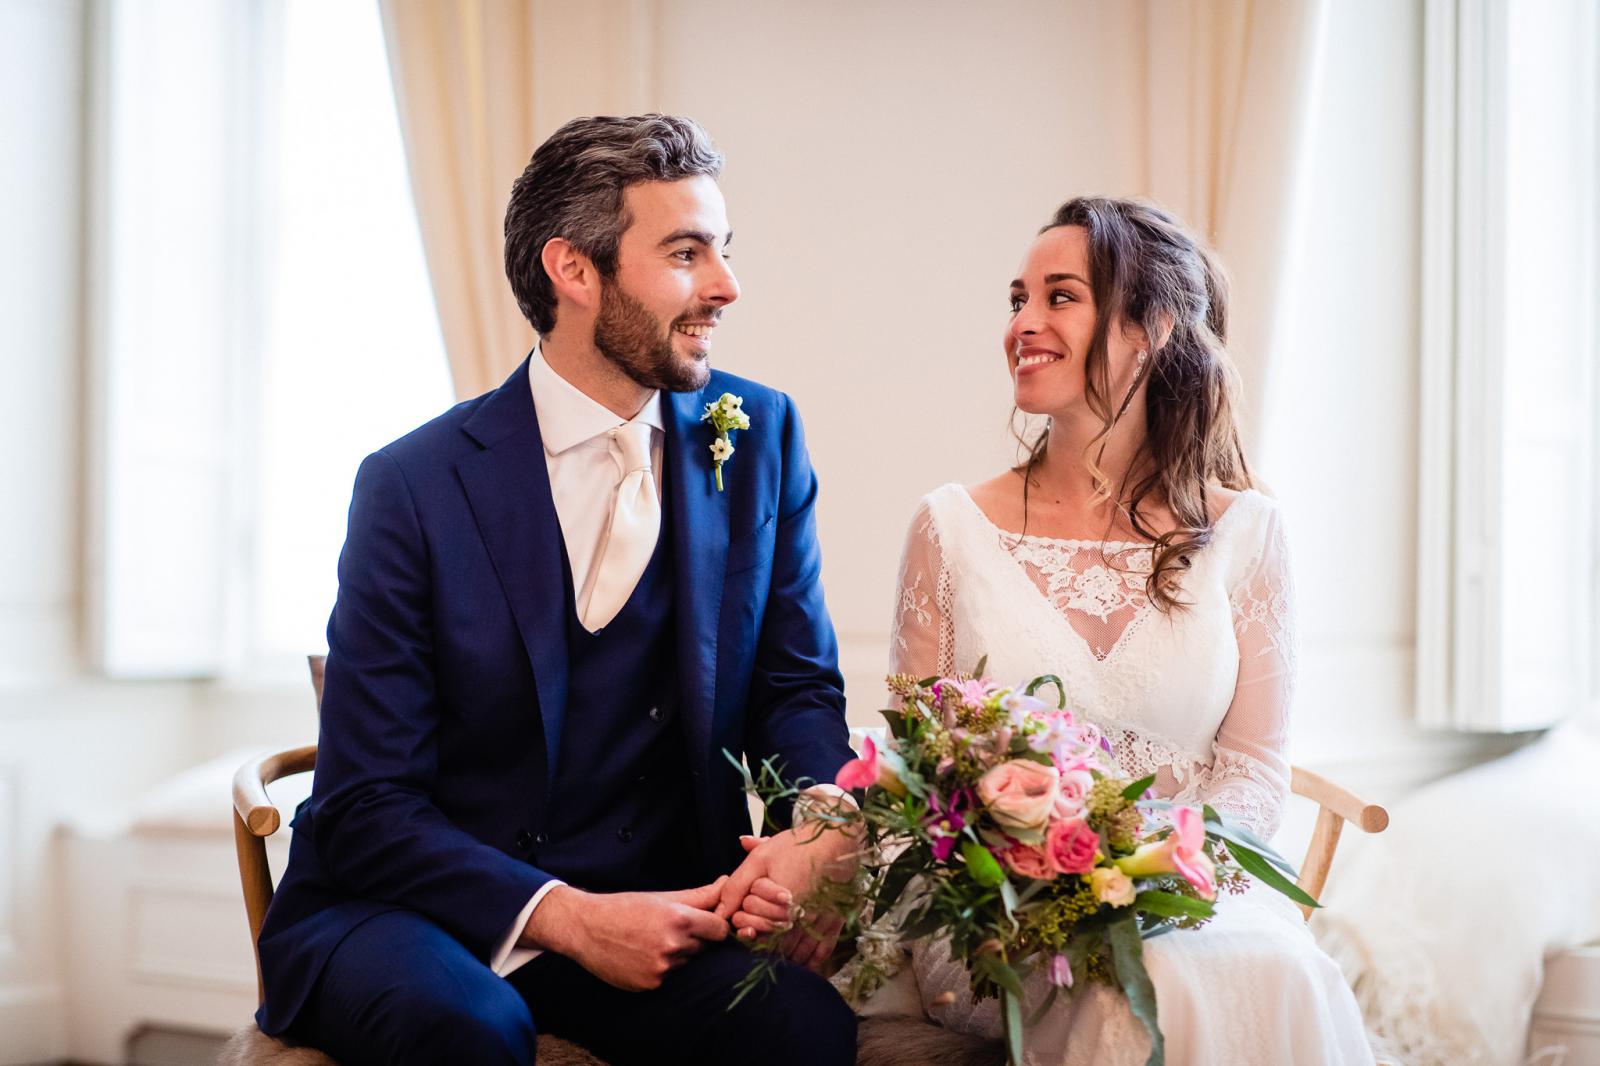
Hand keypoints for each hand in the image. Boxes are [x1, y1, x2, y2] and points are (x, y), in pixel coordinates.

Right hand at [523, 878, 728, 990]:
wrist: (585, 928)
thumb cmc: (625, 908)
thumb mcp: (662, 897)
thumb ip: (699, 895)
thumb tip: (725, 883)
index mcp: (679, 919)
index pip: (720, 930)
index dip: (714, 926)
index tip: (705, 922)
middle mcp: (673, 946)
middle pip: (704, 947)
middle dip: (694, 939)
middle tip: (668, 929)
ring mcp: (662, 968)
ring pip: (686, 963)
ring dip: (677, 954)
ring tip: (651, 940)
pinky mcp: (651, 984)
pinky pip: (669, 977)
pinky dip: (661, 968)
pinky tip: (642, 955)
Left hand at [716, 829, 855, 971]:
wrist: (836, 839)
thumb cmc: (796, 846)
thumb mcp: (760, 858)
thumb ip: (737, 885)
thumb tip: (718, 910)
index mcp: (781, 905)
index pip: (757, 934)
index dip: (747, 929)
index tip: (745, 922)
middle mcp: (802, 919)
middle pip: (776, 947)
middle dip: (764, 943)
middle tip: (758, 933)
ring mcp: (820, 924)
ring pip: (797, 955)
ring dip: (784, 956)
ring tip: (776, 945)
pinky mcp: (835, 924)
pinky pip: (820, 954)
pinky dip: (809, 961)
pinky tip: (800, 958)